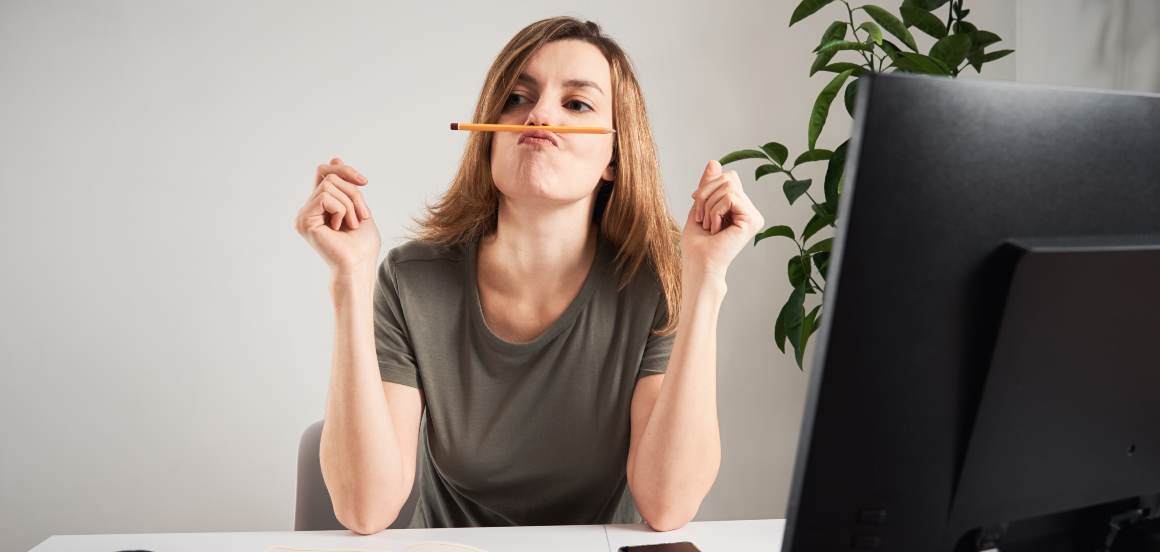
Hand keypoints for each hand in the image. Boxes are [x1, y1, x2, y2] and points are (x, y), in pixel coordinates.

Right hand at [294, 157, 379, 277]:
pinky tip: (340, 227)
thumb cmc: (362, 245)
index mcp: (320, 206)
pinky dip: (342, 210)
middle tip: (363, 216)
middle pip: (330, 176)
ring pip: (330, 185)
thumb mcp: (359, 208)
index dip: (343, 169)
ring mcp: (304, 215)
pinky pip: (326, 197)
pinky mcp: (304, 220)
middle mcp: (308, 209)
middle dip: (353, 192)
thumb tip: (334, 157)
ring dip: (350, 204)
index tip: (364, 182)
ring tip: (352, 224)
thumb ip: (347, 187)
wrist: (359, 266)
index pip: (324, 173)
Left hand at [682, 159, 764, 280]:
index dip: (708, 185)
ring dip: (709, 205)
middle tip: (702, 218)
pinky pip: (730, 197)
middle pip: (729, 177)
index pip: (728, 176)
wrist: (698, 264)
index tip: (697, 204)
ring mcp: (754, 216)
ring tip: (709, 226)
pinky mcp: (753, 220)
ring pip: (729, 185)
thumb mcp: (699, 206)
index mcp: (740, 207)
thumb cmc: (696, 244)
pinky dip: (715, 210)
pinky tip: (715, 229)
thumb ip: (708, 184)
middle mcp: (750, 211)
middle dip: (706, 194)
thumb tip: (714, 161)